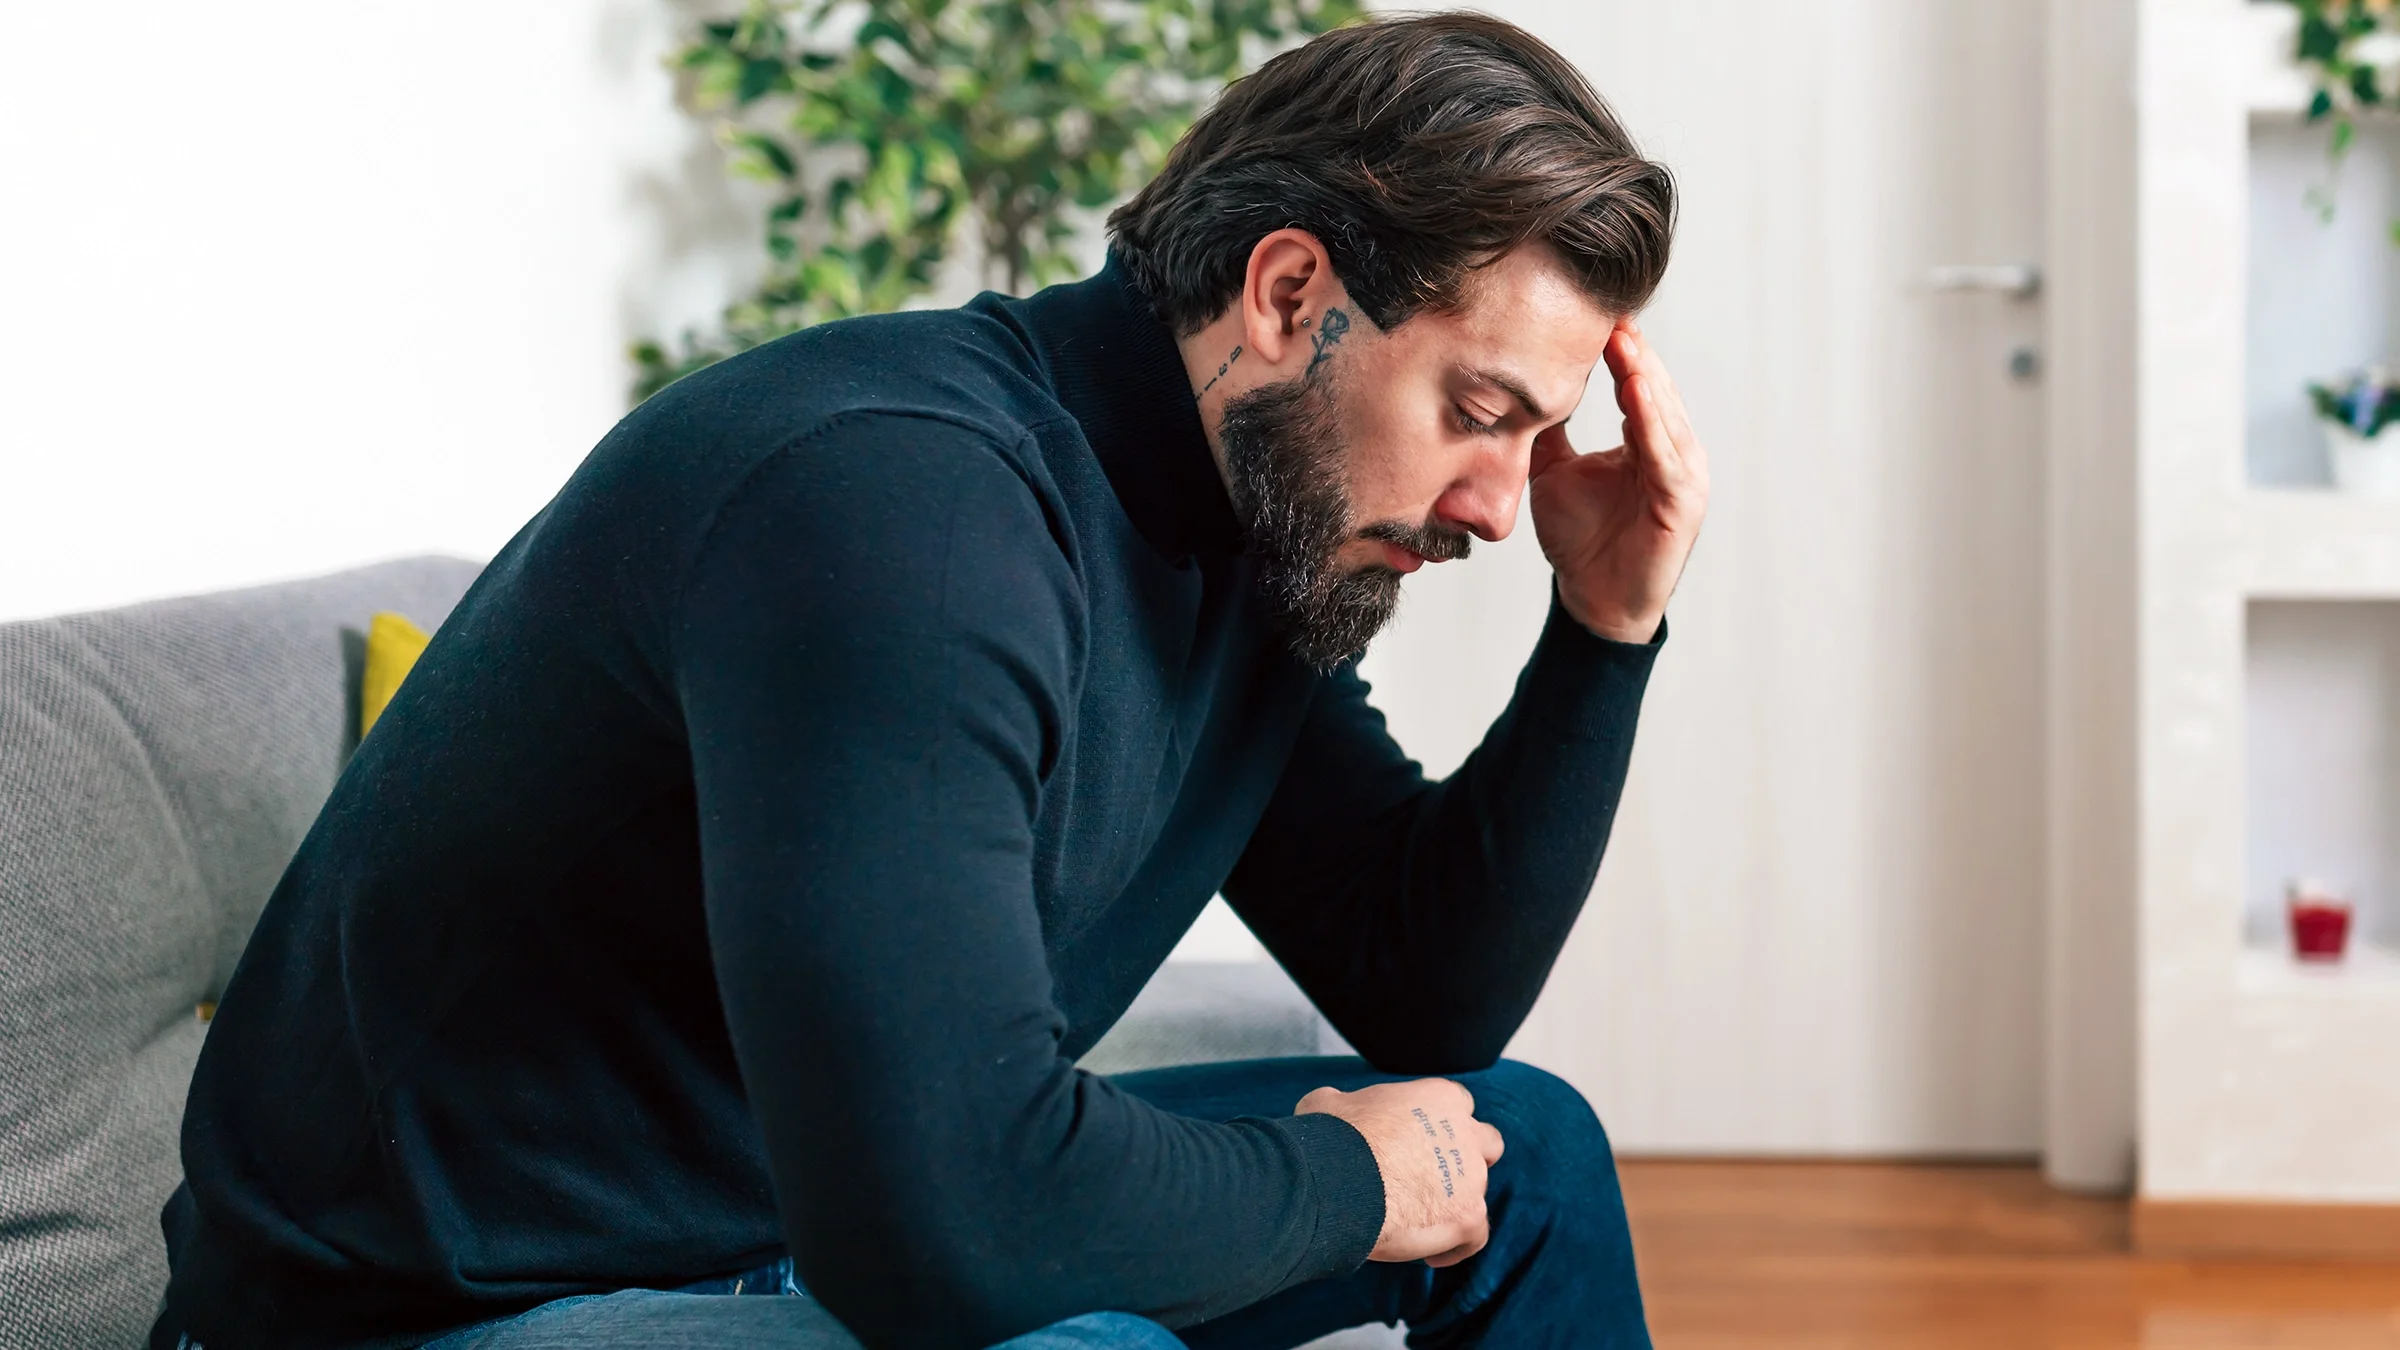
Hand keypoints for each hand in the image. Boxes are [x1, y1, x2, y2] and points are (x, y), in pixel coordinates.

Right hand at [1295, 1079, 1504, 1267]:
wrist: (1339, 1179)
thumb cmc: (1333, 1136)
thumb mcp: (1331, 1101)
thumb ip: (1348, 1102)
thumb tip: (1334, 1107)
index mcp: (1438, 1098)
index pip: (1458, 1104)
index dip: (1441, 1123)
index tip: (1420, 1140)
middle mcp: (1464, 1133)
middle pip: (1486, 1143)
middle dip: (1468, 1158)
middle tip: (1434, 1176)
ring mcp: (1470, 1177)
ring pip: (1478, 1192)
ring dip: (1456, 1204)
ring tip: (1421, 1223)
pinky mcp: (1468, 1216)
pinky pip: (1475, 1236)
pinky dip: (1456, 1247)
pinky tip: (1430, 1256)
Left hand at [1528, 320, 1709, 643]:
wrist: (1593, 600)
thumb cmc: (1580, 540)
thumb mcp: (1554, 473)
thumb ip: (1546, 434)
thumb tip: (1518, 392)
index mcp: (1648, 442)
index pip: (1635, 385)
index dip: (1618, 351)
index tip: (1595, 312)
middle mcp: (1672, 452)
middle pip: (1653, 390)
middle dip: (1632, 351)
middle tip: (1609, 309)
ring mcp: (1683, 476)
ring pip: (1662, 415)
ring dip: (1643, 375)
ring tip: (1622, 338)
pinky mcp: (1681, 502)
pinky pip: (1664, 455)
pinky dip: (1650, 421)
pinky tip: (1635, 390)